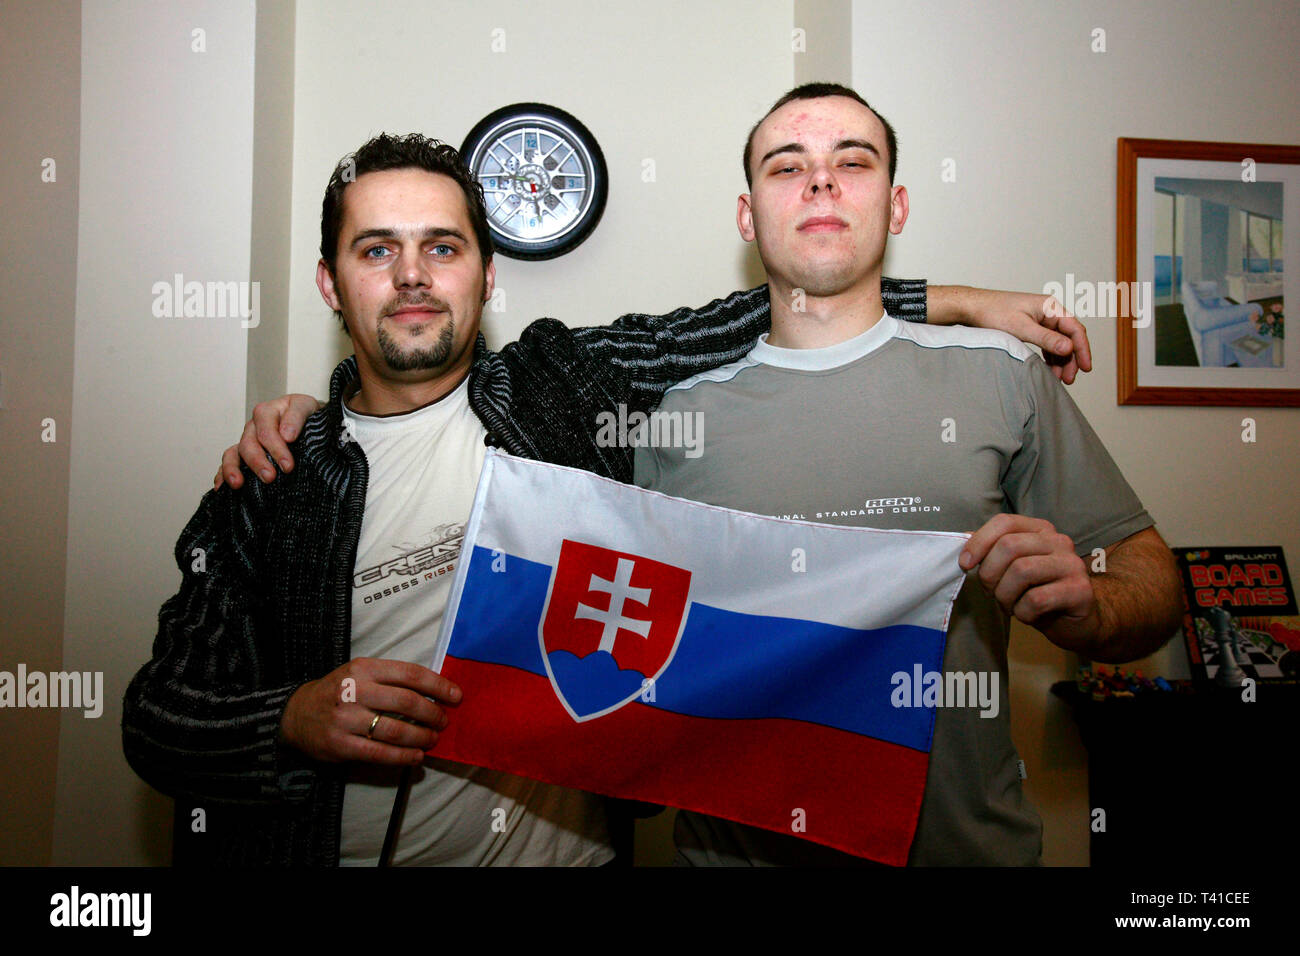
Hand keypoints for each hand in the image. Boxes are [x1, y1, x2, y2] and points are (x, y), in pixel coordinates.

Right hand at [214, 393, 322, 489]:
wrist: (311, 422)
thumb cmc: (308, 415)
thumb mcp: (307, 407)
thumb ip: (297, 417)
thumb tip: (286, 435)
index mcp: (267, 412)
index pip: (266, 430)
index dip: (276, 448)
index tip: (288, 466)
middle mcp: (254, 426)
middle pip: (248, 443)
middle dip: (257, 462)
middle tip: (270, 477)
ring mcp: (247, 440)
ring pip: (233, 453)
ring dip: (233, 469)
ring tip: (238, 484)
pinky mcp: (244, 454)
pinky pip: (229, 463)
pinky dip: (223, 473)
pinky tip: (222, 487)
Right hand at [279, 658, 461, 765]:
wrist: (296, 713)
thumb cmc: (339, 691)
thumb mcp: (360, 673)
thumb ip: (392, 679)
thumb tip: (436, 691)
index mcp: (363, 668)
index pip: (410, 674)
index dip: (438, 686)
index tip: (456, 696)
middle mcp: (354, 691)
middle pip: (407, 702)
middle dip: (432, 714)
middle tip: (443, 722)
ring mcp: (346, 719)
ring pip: (396, 730)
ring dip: (421, 737)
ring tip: (432, 740)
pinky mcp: (340, 744)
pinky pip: (380, 753)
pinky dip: (403, 756)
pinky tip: (416, 756)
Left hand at [930, 286, 1092, 383]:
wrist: (972, 308)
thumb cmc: (993, 312)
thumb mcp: (1020, 328)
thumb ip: (1046, 339)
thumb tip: (1069, 348)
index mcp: (1050, 307)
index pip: (1075, 329)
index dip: (1083, 349)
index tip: (1086, 367)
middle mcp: (1048, 312)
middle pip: (1069, 338)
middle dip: (1072, 359)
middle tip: (1069, 379)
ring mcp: (1040, 320)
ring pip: (1058, 343)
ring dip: (1061, 361)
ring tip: (1059, 379)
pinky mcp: (1031, 328)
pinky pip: (1047, 345)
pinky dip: (1050, 358)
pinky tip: (1049, 371)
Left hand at [959, 514, 1099, 652]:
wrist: (1077, 621)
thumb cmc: (1038, 592)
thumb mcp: (1012, 568)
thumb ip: (991, 551)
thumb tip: (962, 538)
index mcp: (1040, 530)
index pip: (1004, 522)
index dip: (979, 542)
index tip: (965, 564)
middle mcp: (1059, 541)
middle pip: (1009, 546)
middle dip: (990, 574)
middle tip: (992, 592)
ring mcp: (1072, 564)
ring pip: (1021, 571)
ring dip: (1005, 595)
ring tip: (1010, 605)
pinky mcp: (1080, 590)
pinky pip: (1036, 599)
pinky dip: (1023, 612)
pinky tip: (1028, 615)